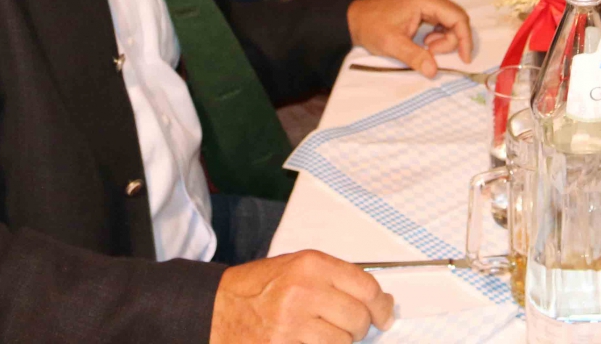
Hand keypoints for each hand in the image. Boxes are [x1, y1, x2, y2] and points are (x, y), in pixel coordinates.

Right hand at [209, 250, 392, 343]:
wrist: (215, 309)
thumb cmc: (258, 288)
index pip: (366, 287)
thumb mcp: (296, 267)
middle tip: (347, 327)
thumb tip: (380, 300)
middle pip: (358, 319)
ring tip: (320, 335)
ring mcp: (291, 324)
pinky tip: (309, 342)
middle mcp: (303, 291)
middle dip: (357, 328)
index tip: (385, 315)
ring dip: (338, 343)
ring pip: (342, 343)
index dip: (381, 306)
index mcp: (310, 265)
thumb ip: (336, 278)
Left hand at [346, 0, 473, 77]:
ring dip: (445, 40)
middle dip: (452, 41)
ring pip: (450, 22)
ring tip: (426, 49)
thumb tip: (433, 71)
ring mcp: (427, 2)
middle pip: (456, 19)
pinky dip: (438, 37)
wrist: (354, 19)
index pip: (457, 18)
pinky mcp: (423, 9)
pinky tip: (424, 44)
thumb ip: (414, 56)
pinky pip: (441, 23)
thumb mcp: (392, 44)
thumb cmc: (371, 27)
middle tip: (433, 54)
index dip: (464, 39)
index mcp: (426, 0)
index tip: (464, 59)